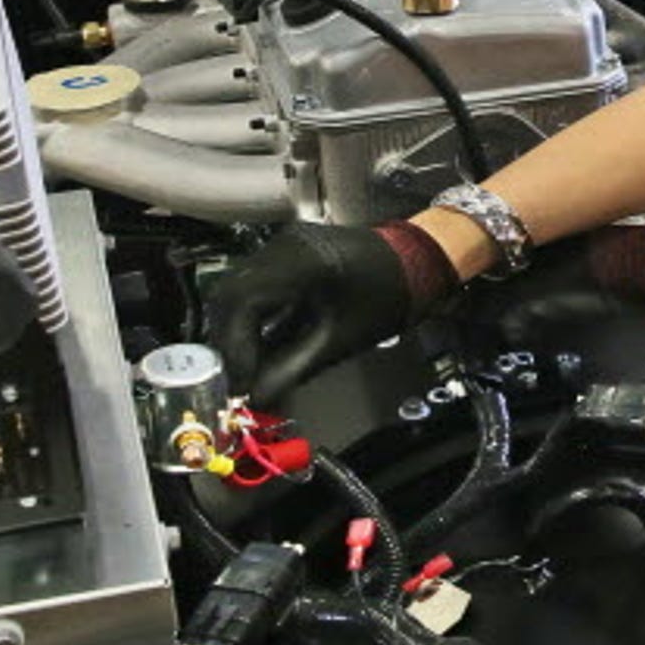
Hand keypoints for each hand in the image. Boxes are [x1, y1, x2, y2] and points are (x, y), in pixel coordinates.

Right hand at [205, 221, 459, 403]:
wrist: (415, 262)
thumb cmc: (388, 297)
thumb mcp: (340, 340)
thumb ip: (292, 369)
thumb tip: (256, 399)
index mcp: (302, 262)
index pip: (243, 302)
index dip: (234, 347)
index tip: (238, 382)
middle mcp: (283, 246)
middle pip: (230, 294)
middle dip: (228, 342)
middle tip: (237, 380)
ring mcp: (281, 245)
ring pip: (235, 290)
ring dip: (236, 332)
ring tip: (247, 368)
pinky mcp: (283, 254)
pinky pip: (251, 286)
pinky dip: (249, 319)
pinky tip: (258, 347)